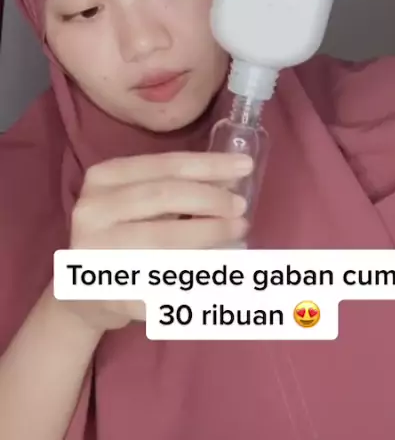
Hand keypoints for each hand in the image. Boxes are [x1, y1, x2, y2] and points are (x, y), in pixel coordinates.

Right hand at [63, 151, 250, 332]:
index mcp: (103, 178)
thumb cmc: (123, 236)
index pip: (165, 165)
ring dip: (210, 238)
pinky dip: (198, 280)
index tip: (244, 167)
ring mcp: (95, 252)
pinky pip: (164, 285)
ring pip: (165, 242)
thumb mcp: (138, 201)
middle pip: (165, 196)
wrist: (85, 294)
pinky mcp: (108, 292)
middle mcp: (93, 210)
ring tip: (239, 239)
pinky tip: (222, 277)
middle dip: (211, 201)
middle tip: (241, 211)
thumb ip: (177, 187)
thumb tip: (231, 181)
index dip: (209, 165)